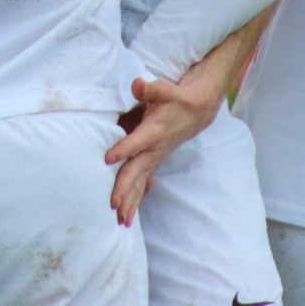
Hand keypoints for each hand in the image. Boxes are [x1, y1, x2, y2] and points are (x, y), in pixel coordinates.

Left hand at [105, 66, 226, 225]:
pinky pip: (142, 184)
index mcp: (153, 132)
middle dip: (125, 189)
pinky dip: (135, 200)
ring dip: (131, 202)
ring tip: (121, 221)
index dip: (122, 149)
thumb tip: (137, 85)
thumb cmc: (176, 98)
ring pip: (140, 183)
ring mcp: (154, 158)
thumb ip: (149, 89)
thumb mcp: (165, 89)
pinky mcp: (153, 162)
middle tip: (113, 206)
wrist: (197, 111)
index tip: (107, 158)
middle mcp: (153, 149)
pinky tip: (127, 215)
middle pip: (136, 171)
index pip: (136, 142)